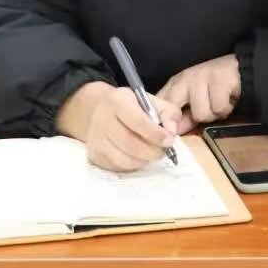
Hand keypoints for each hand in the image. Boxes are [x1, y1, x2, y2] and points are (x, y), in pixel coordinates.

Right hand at [56, 82, 179, 171]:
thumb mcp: (150, 101)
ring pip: (124, 159)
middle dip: (152, 151)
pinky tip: (138, 156)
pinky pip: (118, 167)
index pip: (138, 121)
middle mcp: (103, 119)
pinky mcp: (95, 155)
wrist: (98, 110)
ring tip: (151, 152)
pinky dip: (133, 165)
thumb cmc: (130, 106)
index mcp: (117, 101)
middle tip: (163, 151)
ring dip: (144, 160)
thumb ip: (167, 112)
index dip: (156, 134)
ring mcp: (96, 139)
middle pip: (130, 143)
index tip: (169, 141)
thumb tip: (172, 131)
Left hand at [157, 54, 240, 134]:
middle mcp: (186, 78)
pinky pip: (218, 108)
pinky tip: (228, 99)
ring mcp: (201, 76)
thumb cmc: (216, 89)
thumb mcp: (196, 102)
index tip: (167, 133)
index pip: (159, 102)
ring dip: (213, 114)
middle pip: (173, 108)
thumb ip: (184, 118)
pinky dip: (225, 109)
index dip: (160, 120)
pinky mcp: (219, 79)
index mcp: (176, 84)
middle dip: (182, 119)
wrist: (242, 70)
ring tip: (219, 104)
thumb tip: (171, 133)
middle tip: (196, 119)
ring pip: (200, 113)